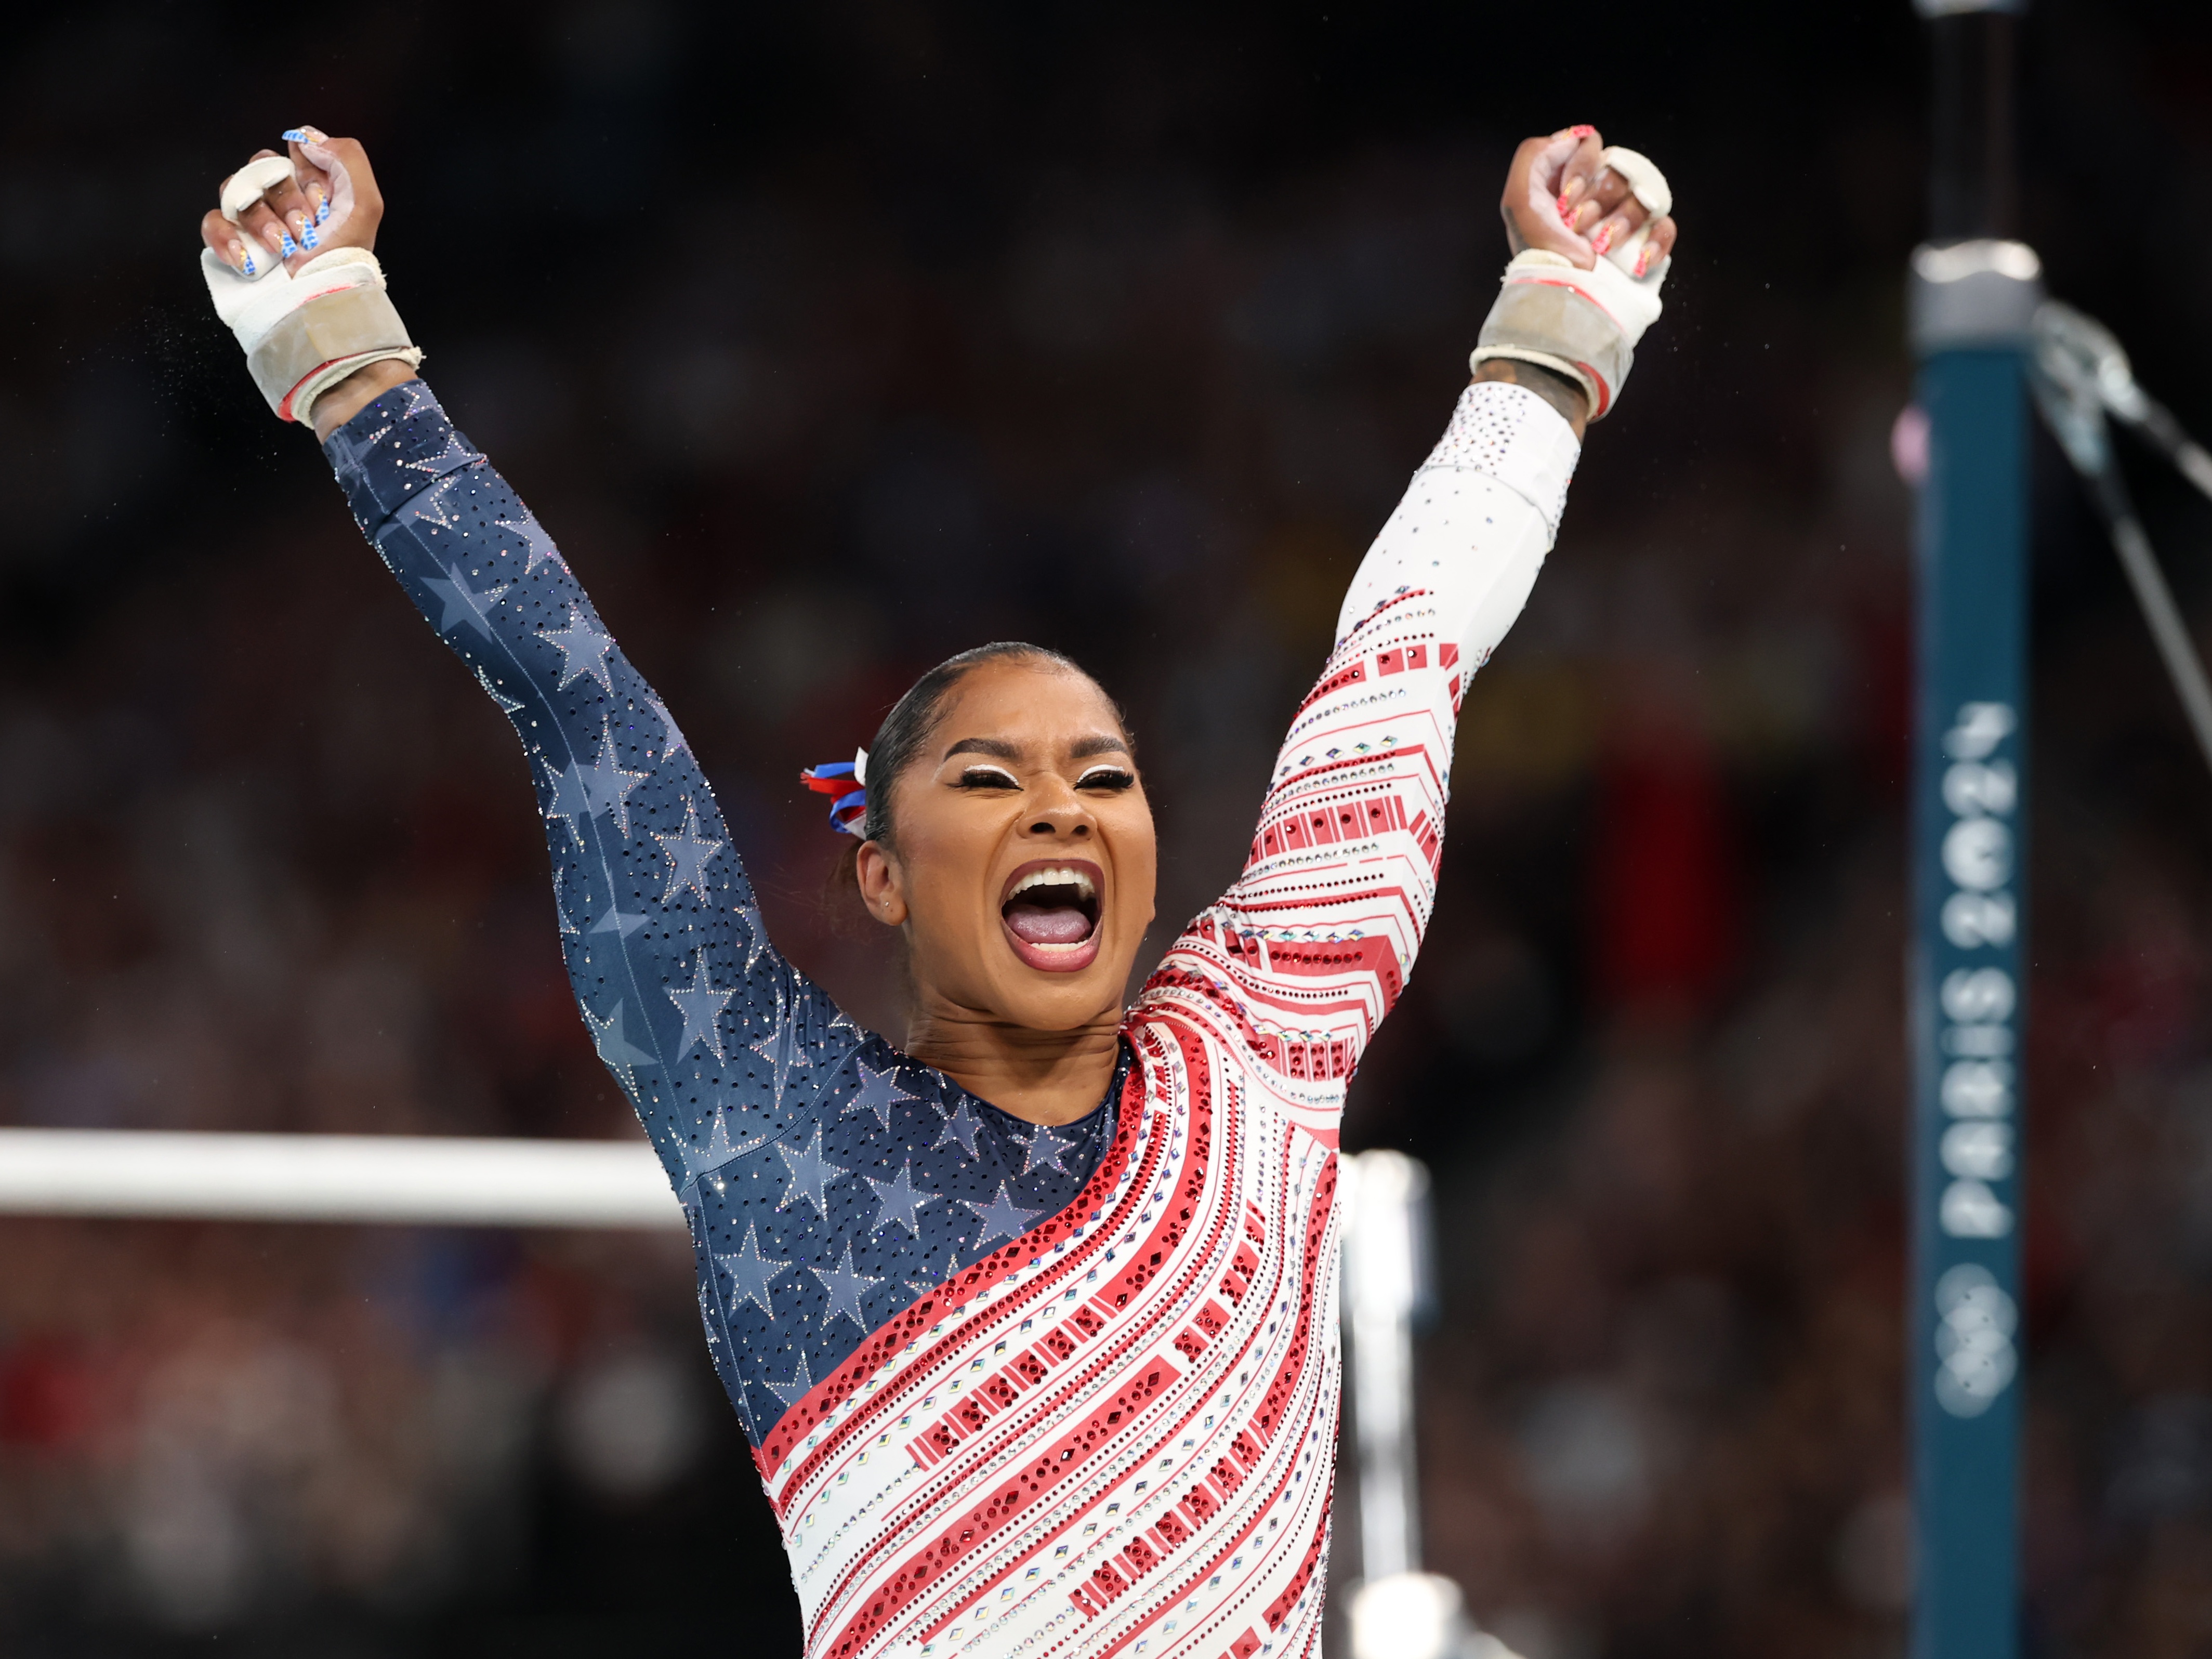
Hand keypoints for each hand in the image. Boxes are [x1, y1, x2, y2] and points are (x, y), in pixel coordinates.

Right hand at [198, 127, 383, 276]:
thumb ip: (345, 157)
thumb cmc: (345, 259)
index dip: (305, 169)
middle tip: (304, 229)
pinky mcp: (233, 242)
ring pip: (236, 191)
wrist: (321, 304)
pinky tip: (247, 256)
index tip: (321, 199)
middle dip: (285, 199)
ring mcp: (255, 220)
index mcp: (315, 187)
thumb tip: (306, 137)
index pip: (295, 151)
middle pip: (262, 167)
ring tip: (281, 247)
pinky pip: (213, 221)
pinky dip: (226, 235)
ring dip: (261, 220)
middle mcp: (283, 199)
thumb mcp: (365, 204)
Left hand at [1501, 124, 1676, 275]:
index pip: (1592, 148)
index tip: (1566, 196)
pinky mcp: (1643, 245)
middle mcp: (1597, 199)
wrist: (1562, 295)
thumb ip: (1535, 155)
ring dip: (1622, 221)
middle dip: (1599, 198)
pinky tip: (1636, 257)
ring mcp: (1623, 222)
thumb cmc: (1538, 251)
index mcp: (1570, 185)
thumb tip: (1575, 137)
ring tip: (1601, 246)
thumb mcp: (1518, 199)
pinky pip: (1666, 225)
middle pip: (1620, 171)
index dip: (1582, 167)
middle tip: (1579, 224)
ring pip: (1644, 197)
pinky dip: (1655, 240)